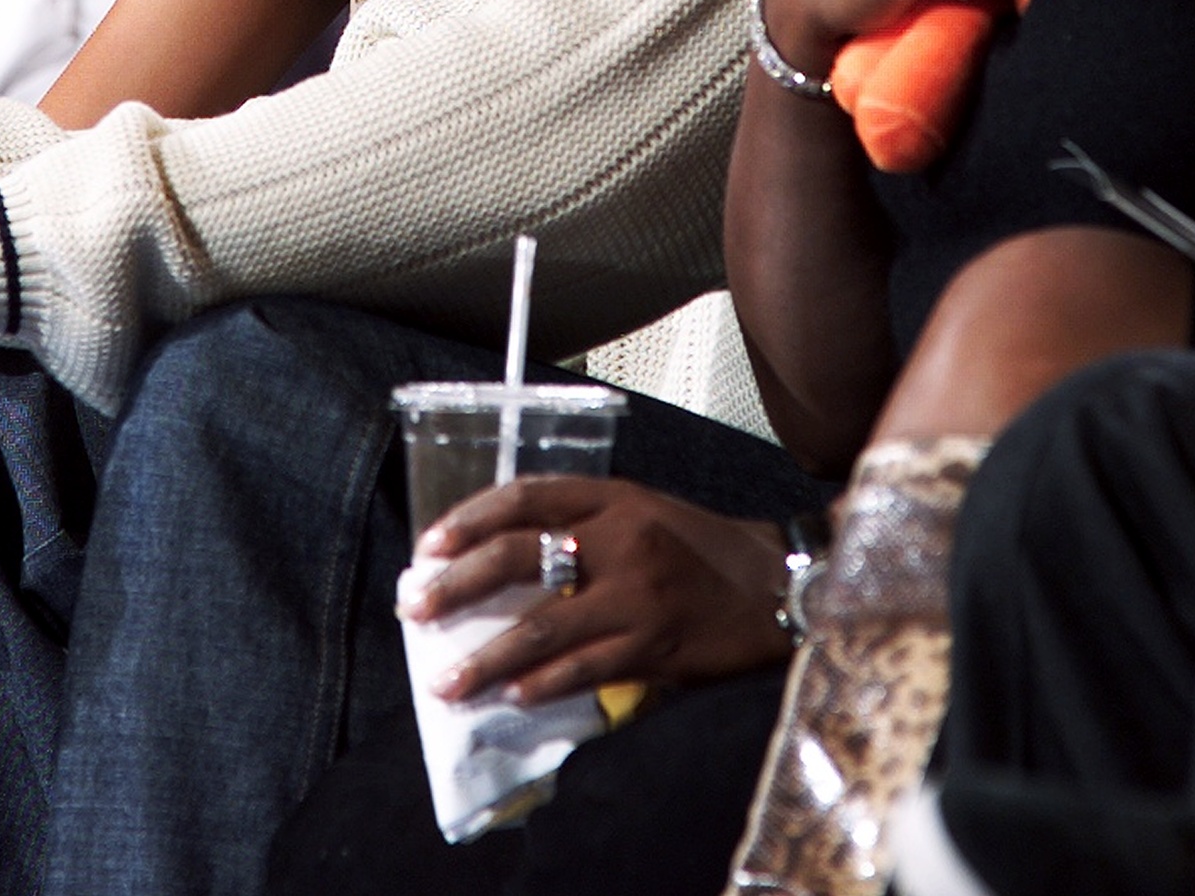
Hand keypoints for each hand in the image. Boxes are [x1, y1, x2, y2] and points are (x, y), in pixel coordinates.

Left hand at [404, 477, 791, 704]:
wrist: (779, 584)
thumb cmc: (702, 549)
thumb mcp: (641, 512)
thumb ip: (582, 523)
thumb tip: (502, 555)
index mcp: (612, 498)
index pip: (525, 499)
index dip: (470, 519)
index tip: (429, 546)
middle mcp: (619, 539)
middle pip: (520, 557)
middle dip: (458, 585)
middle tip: (415, 608)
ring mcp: (636, 595)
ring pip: (543, 627)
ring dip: (487, 657)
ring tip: (446, 682)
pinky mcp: (654, 646)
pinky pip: (584, 669)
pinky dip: (543, 684)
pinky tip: (513, 696)